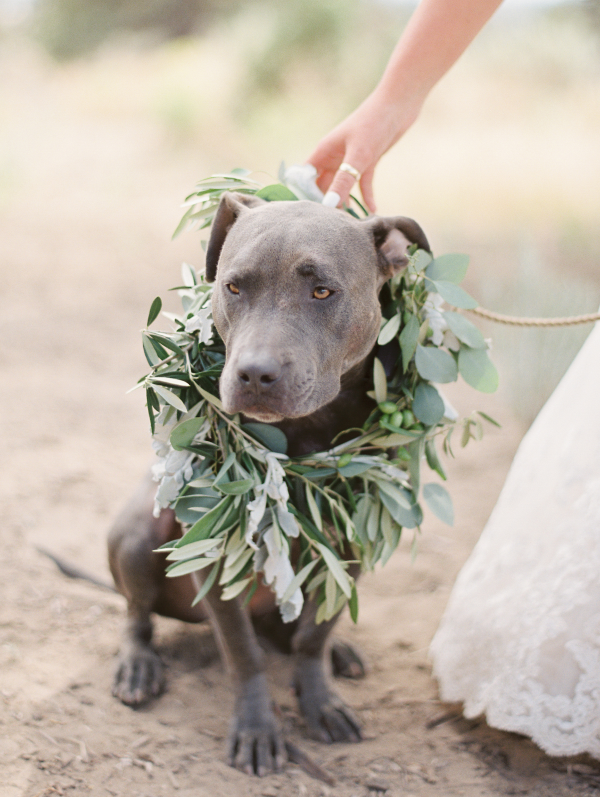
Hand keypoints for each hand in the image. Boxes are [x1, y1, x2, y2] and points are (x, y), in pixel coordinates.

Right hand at [306, 88, 422, 212]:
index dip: (303, 195)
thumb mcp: (358, 156)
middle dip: (324, 204)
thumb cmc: (374, 124)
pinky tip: (371, 210)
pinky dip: (366, 196)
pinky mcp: (368, 161)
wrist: (399, 104)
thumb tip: (328, 207)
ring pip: (342, 187)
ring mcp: (351, 159)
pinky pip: (363, 184)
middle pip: (322, 186)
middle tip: (327, 226)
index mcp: (324, 152)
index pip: (305, 178)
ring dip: (345, 203)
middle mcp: (334, 156)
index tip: (306, 215)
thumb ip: (343, 182)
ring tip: (347, 224)